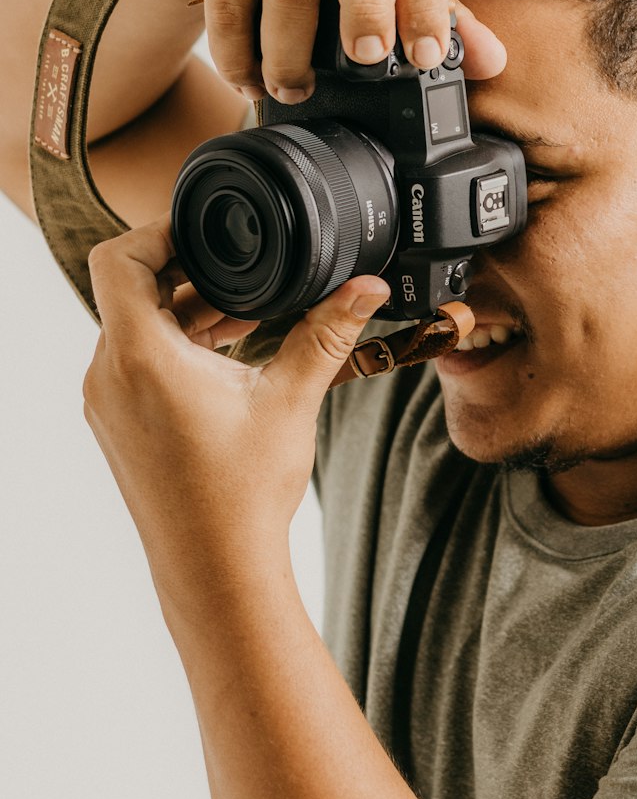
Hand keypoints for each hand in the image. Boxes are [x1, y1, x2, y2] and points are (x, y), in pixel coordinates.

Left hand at [83, 212, 390, 620]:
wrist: (215, 569)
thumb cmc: (242, 494)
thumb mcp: (291, 398)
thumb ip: (327, 332)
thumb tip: (367, 286)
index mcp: (140, 355)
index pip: (117, 259)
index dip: (155, 230)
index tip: (202, 229)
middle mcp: (109, 374)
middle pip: (131, 289)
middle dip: (187, 272)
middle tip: (243, 271)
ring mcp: (107, 401)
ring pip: (135, 326)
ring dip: (185, 311)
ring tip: (246, 314)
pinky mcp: (117, 422)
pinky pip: (135, 360)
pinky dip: (174, 345)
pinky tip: (228, 356)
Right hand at [177, 0, 506, 104]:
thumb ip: (444, 13)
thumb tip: (492, 62)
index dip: (427, 2)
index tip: (427, 56)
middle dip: (367, 3)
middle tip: (367, 58)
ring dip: (290, 49)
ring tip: (297, 89)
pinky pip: (231, 0)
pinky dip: (238, 51)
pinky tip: (252, 80)